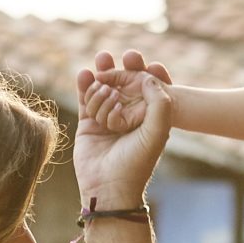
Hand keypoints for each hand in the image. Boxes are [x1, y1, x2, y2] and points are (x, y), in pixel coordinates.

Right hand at [69, 49, 173, 212]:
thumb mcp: (158, 131)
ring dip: (100, 83)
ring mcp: (106, 118)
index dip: (144, 72)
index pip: (145, 88)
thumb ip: (159, 102)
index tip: (143, 63)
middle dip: (117, 70)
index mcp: (147, 117)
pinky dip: (84, 86)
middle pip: (121, 85)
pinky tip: (84, 74)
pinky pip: (85, 100)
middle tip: (111, 56)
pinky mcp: (88, 124)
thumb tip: (148, 77)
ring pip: (102, 90)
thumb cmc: (138, 161)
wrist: (110, 186)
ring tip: (101, 84)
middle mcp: (127, 116)